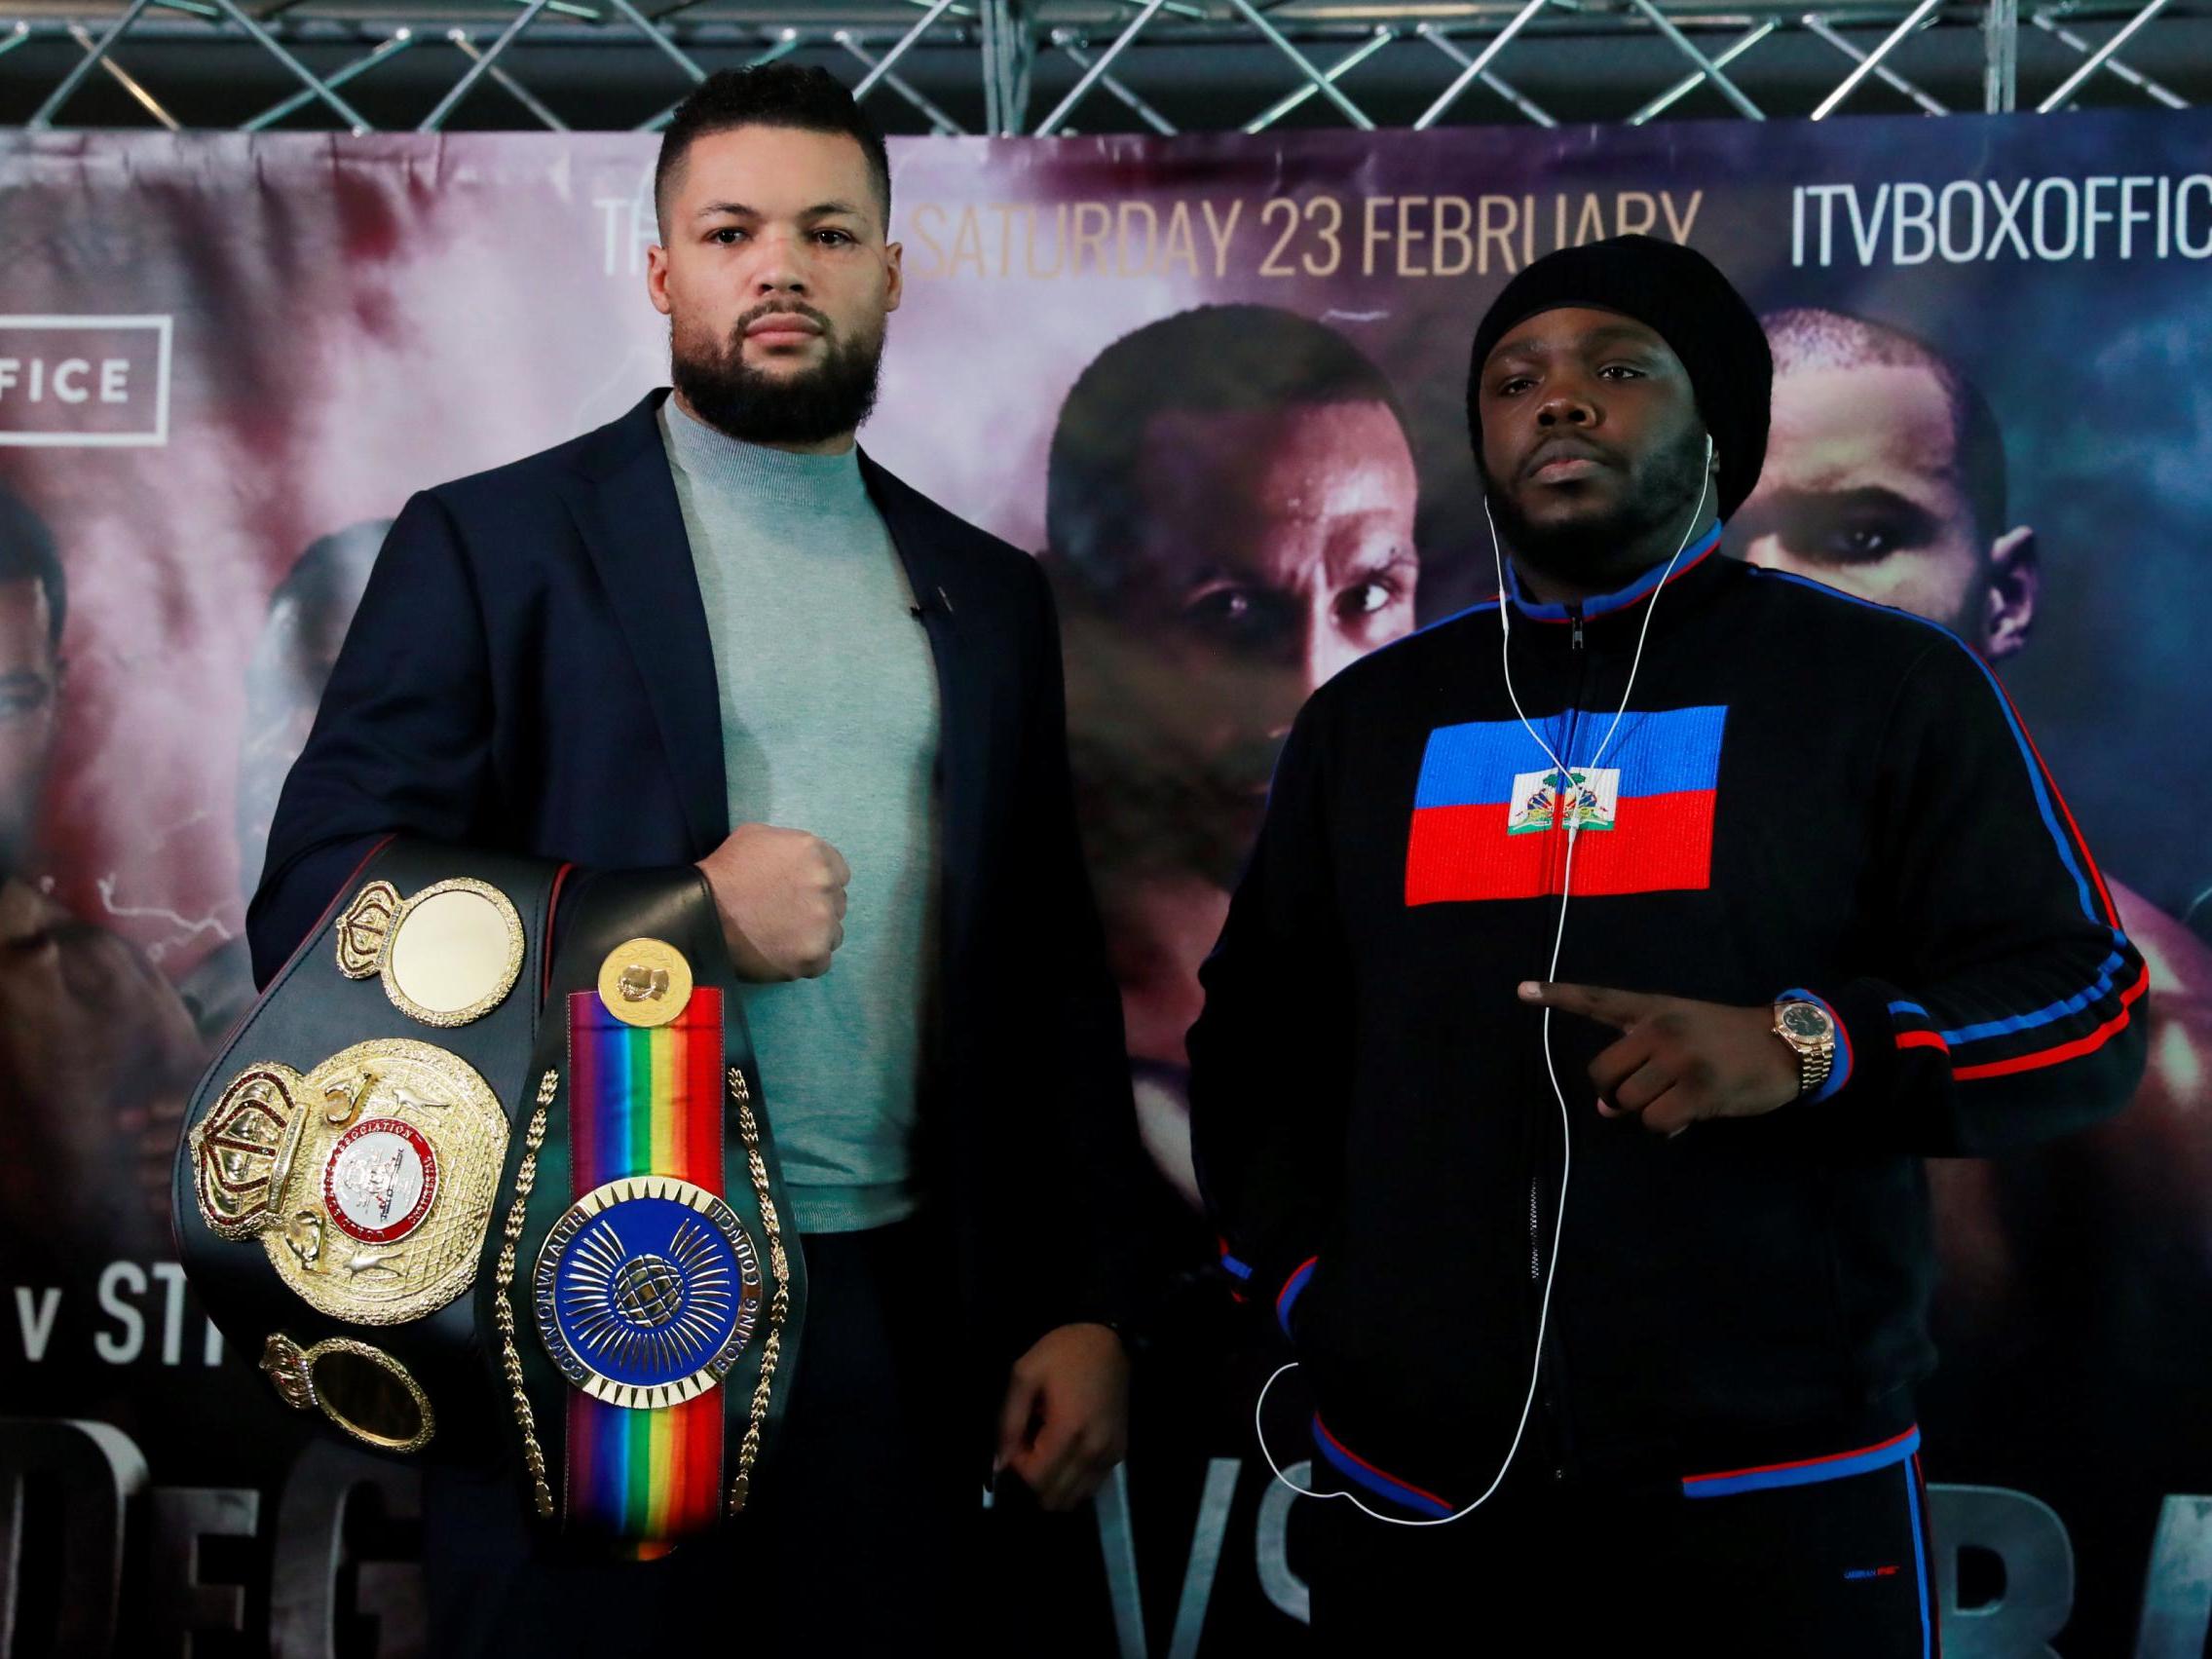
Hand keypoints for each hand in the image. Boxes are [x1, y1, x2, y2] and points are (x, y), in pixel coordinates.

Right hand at [696, 824, 849, 980]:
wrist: (703, 913)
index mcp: (815, 854)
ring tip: (784, 938)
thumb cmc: (724, 872)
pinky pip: (821, 961)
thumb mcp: (756, 837)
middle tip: (788, 916)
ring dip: (815, 935)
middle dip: (817, 908)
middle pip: (837, 903)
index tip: (799, 893)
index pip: (838, 873)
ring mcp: (823, 923)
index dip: (818, 884)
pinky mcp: (814, 955)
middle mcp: (826, 886)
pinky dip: (805, 960)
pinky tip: (782, 955)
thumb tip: (796, 862)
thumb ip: (787, 847)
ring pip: (833, 933)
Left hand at [995, 1322, 1128, 1511]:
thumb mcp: (1025, 1375)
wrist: (1110, 1340)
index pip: (1036, 1478)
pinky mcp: (1119, 1453)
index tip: (1017, 1438)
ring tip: (1048, 1448)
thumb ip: (1009, 1421)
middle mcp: (1093, 1450)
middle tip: (1030, 1443)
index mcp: (1069, 1430)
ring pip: (1074, 1497)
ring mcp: (1110, 1455)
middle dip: (1035, 1476)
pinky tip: (1067, 1451)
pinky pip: (1091, 1485)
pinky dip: (1073, 1479)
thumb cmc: (1064, 1352)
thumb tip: (999, 1463)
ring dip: (1054, 1482)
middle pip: (1054, 1496)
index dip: (1018, 1464)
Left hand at [1518, 981, 1799, 1135]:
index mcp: (1653, 1009)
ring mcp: (1679, 1059)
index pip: (1598, 1000)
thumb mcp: (1683, 1035)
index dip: (1557, 997)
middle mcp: (1660, 1029)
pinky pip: (1656, 1122)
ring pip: (1629, 1103)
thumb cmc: (1728, 1041)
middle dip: (1615, 1093)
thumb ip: (1641, 1062)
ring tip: (1678, 1099)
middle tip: (1641, 1095)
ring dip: (1647, 1111)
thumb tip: (1608, 1110)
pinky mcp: (1699, 1090)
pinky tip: (1690, 1114)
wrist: (1787, 1045)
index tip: (1521, 991)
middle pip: (1602, 1074)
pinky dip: (1666, 1127)